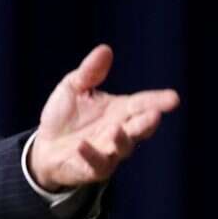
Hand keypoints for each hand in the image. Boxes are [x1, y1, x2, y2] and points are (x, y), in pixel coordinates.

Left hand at [28, 44, 178, 191]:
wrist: (44, 147)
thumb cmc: (64, 116)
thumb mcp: (73, 88)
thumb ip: (89, 72)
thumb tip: (105, 49)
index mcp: (120, 111)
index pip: (143, 104)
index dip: (158, 101)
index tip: (173, 98)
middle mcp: (119, 132)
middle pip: (138, 128)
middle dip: (147, 122)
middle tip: (154, 115)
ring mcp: (108, 152)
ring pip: (121, 148)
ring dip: (121, 140)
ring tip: (116, 130)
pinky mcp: (91, 169)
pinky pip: (94, 164)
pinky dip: (90, 155)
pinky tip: (82, 145)